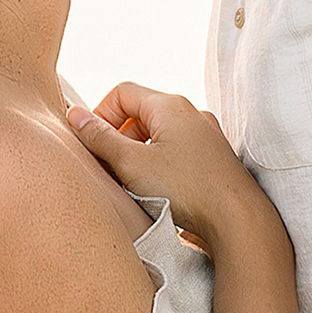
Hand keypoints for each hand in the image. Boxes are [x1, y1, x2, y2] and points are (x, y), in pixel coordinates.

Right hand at [66, 84, 266, 255]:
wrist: (237, 219)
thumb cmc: (186, 190)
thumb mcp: (131, 163)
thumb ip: (99, 138)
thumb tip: (74, 114)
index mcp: (170, 106)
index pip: (121, 93)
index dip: (99, 116)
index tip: (93, 146)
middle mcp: (191, 113)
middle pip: (140, 113)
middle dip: (118, 138)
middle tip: (109, 169)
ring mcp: (205, 136)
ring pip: (159, 135)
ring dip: (138, 154)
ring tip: (131, 184)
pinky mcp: (213, 159)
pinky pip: (176, 152)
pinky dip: (159, 165)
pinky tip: (157, 192)